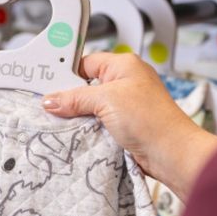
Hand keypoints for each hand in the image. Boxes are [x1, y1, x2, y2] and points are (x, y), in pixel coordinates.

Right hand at [42, 53, 216, 200]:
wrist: (172, 153)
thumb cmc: (149, 118)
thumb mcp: (106, 101)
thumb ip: (75, 98)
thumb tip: (50, 100)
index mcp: (124, 65)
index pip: (86, 62)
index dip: (66, 73)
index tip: (45, 85)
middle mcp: (126, 82)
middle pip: (87, 85)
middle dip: (69, 98)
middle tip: (48, 107)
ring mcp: (126, 105)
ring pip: (91, 107)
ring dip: (78, 116)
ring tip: (58, 123)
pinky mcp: (125, 125)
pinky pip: (99, 123)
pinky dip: (88, 129)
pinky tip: (74, 135)